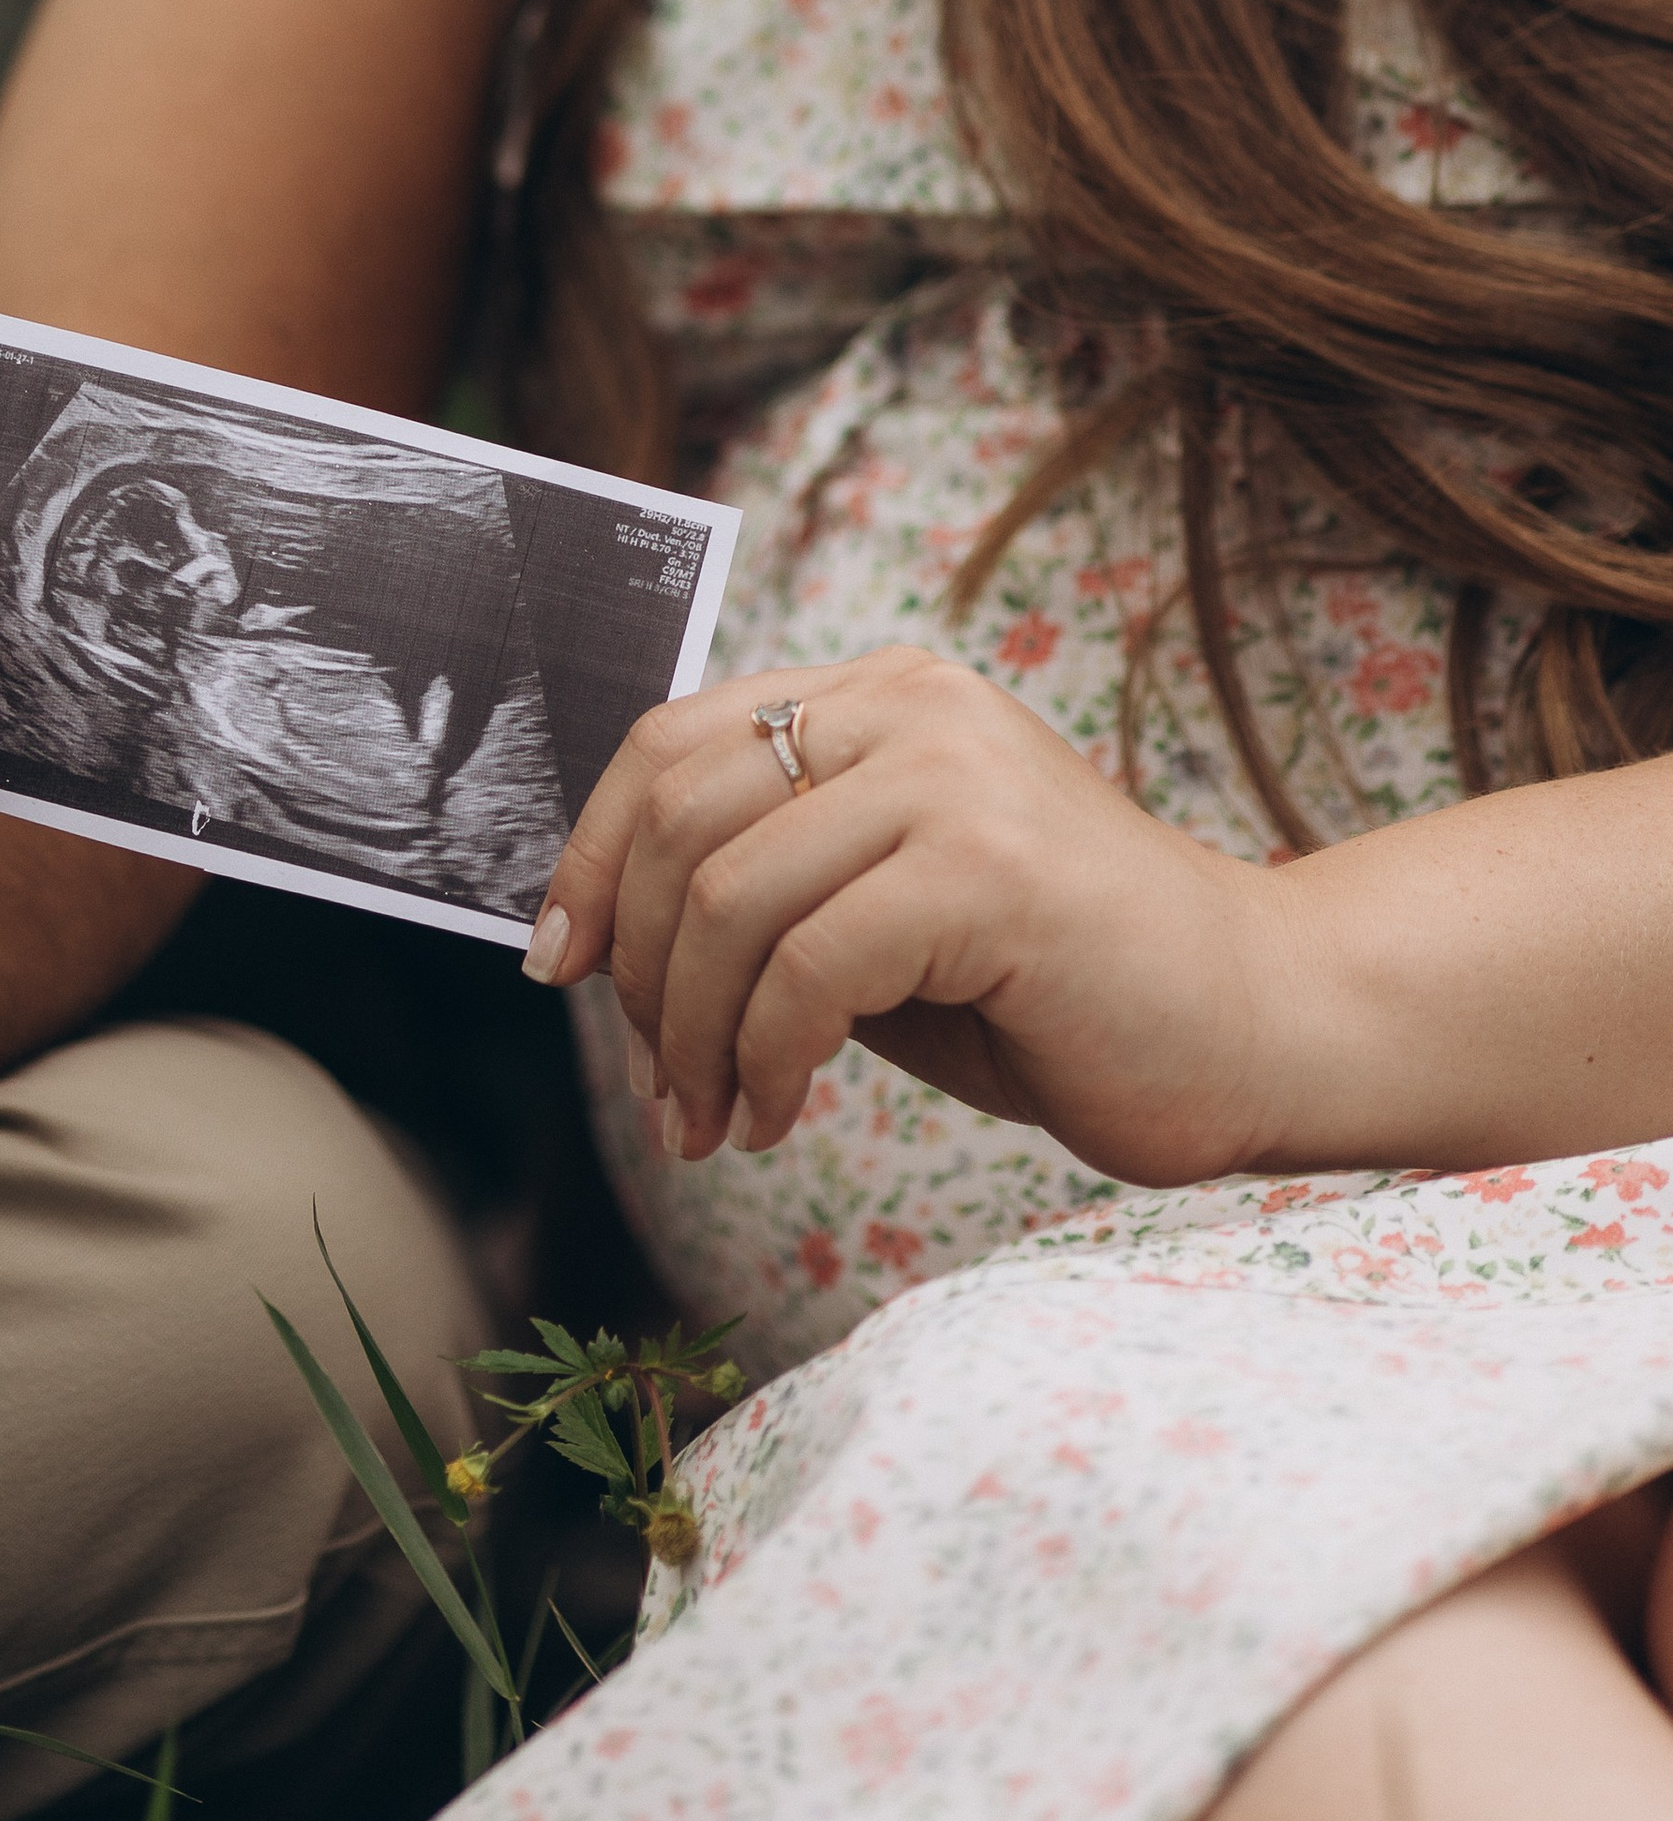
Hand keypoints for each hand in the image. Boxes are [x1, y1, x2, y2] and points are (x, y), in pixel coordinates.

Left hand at [538, 649, 1287, 1189]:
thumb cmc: (1057, 992)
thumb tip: (602, 935)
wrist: (1258, 1027)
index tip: (561, 967)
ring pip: (732, 897)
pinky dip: (768, 1058)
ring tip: (715, 1124)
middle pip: (683, 816)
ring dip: (695, 1038)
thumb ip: (769, 892)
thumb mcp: (878, 916)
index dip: (594, 853)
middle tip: (661, 1091)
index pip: (672, 738)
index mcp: (880, 696)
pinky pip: (808, 965)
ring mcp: (954, 775)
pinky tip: (782, 1116)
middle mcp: (912, 707)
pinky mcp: (988, 867)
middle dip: (641, 972)